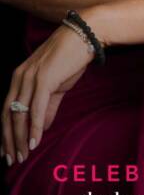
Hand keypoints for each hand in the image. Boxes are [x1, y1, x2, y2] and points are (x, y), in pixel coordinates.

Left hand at [2, 24, 93, 165]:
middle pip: (8, 115)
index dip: (5, 132)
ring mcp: (30, 78)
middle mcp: (20, 77)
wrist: (86, 35)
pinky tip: (35, 142)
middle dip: (9, 140)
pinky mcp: (44, 80)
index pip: (6, 109)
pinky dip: (34, 128)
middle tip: (12, 159)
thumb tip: (43, 127)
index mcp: (19, 77)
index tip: (6, 150)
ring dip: (20, 138)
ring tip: (23, 155)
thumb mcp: (57, 85)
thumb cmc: (72, 58)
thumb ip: (49, 106)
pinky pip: (35, 109)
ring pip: (19, 115)